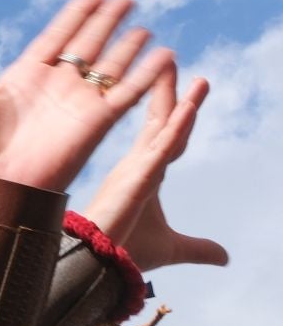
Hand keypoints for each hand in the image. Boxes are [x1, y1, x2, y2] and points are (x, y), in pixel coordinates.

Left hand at [0, 0, 172, 191]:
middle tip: (127, 0)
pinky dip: (144, 75)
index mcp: (22, 78)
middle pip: (87, 46)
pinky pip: (126, 93)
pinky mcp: (95, 124)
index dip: (75, 17)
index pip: (55, 38)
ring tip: (144, 26)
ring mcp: (76, 105)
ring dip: (128, 46)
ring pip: (110, 67)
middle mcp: (53, 89)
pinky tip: (162, 56)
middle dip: (106, 23)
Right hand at [82, 71, 227, 271]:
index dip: (176, 112)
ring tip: (177, 65)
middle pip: (160, 120)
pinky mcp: (139, 178)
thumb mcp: (174, 248)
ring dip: (173, 94)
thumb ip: (200, 248)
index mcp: (145, 175)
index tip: (185, 91)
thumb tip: (225, 257)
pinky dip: (177, 124)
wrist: (100, 263)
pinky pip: (163, 146)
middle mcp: (139, 165)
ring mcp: (138, 168)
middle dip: (168, 91)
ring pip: (161, 125)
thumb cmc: (128, 252)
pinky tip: (189, 106)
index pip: (165, 136)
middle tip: (172, 62)